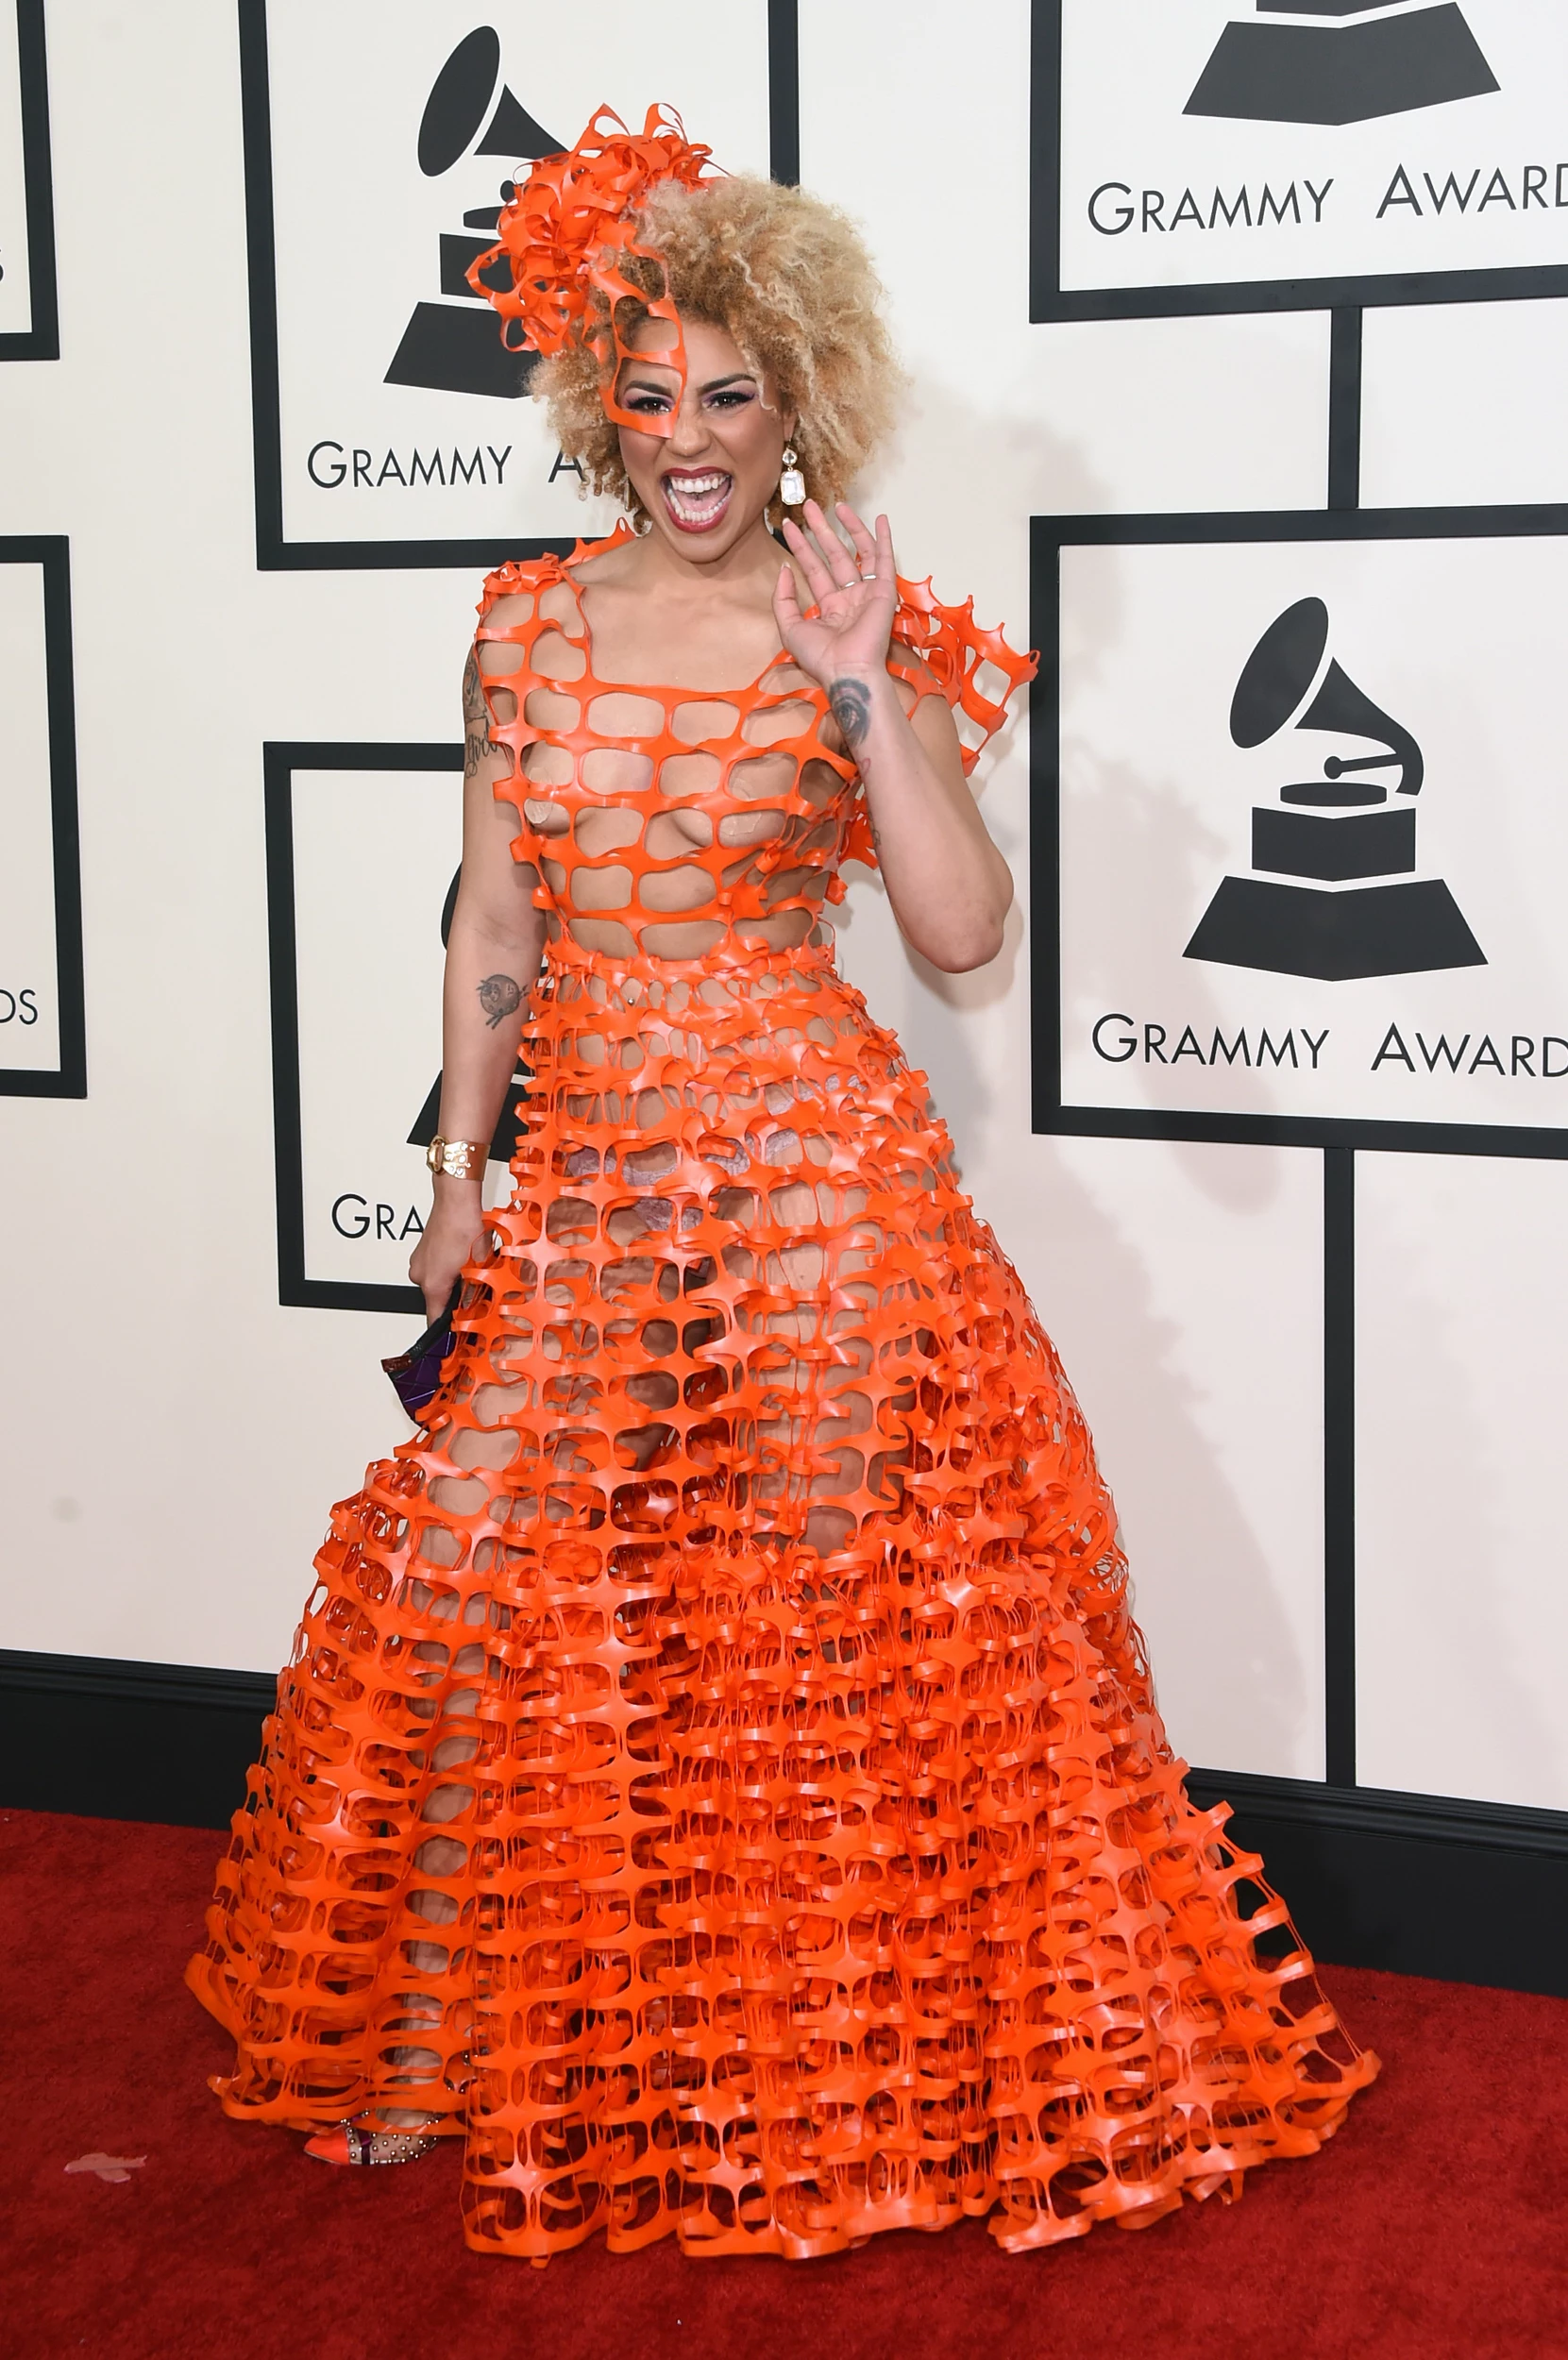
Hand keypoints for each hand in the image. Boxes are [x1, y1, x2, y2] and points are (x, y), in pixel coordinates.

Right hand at [408, 1180, 484, 1321]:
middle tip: (476, 1289)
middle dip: (457, 1299)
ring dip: (452, 1281)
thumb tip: (475, 1307)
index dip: (448, 1328)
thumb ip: (475, 1291)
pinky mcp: (420, 1253)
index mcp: (433, 1284)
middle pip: (438, 1301)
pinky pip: (434, 1269)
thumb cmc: (465, 1226)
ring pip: (437, 1284)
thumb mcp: (479, 1265)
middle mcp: (420, 1275)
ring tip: (469, 1266)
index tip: (456, 1333)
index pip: (435, 1319)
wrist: (455, 1200)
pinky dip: (446, 1269)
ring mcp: (418, 1263)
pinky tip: (461, 1257)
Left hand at [772, 501, 897, 694]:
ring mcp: (868, 592)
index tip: (789, 526)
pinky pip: (885, 560)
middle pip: (834, 555)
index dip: (801, 547)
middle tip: (809, 506)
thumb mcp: (790, 628)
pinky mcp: (884, 591)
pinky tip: (881, 519)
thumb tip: (785, 569)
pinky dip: (885, 539)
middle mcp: (849, 597)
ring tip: (836, 505)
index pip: (814, 569)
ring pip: (859, 552)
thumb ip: (783, 599)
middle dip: (821, 530)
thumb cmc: (820, 657)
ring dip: (849, 528)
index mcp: (830, 607)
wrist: (847, 670)